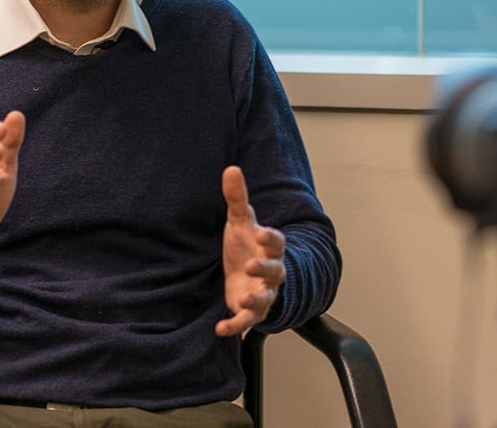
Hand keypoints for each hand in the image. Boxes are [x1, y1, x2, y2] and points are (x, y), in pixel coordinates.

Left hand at [215, 165, 285, 337]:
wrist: (248, 274)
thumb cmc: (246, 244)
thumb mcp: (240, 221)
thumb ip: (237, 197)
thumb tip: (231, 168)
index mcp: (269, 247)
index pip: (276, 241)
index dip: (270, 238)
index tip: (260, 233)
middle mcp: (271, 271)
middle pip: (275, 271)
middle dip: (266, 268)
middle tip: (252, 264)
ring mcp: (263, 292)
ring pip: (265, 299)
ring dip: (255, 300)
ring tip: (242, 299)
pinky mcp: (251, 311)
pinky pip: (247, 321)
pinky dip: (235, 326)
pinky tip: (219, 328)